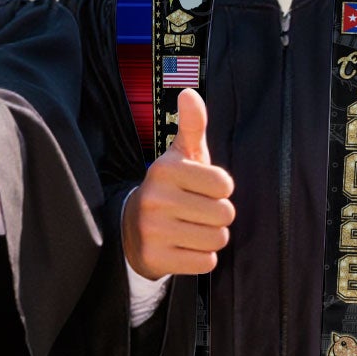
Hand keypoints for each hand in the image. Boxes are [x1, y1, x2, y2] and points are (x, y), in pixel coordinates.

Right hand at [122, 88, 234, 276]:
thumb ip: (192, 126)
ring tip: (190, 229)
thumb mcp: (180, 156)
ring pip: (217, 239)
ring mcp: (153, 230)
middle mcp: (156, 198)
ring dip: (210, 237)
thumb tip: (189, 93)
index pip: (225, 185)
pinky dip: (200, 257)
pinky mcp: (156, 258)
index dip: (220, 190)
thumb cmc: (170, 189)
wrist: (131, 229)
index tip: (201, 190)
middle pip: (225, 214)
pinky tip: (183, 247)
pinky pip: (205, 262)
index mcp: (165, 169)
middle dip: (217, 216)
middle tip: (196, 213)